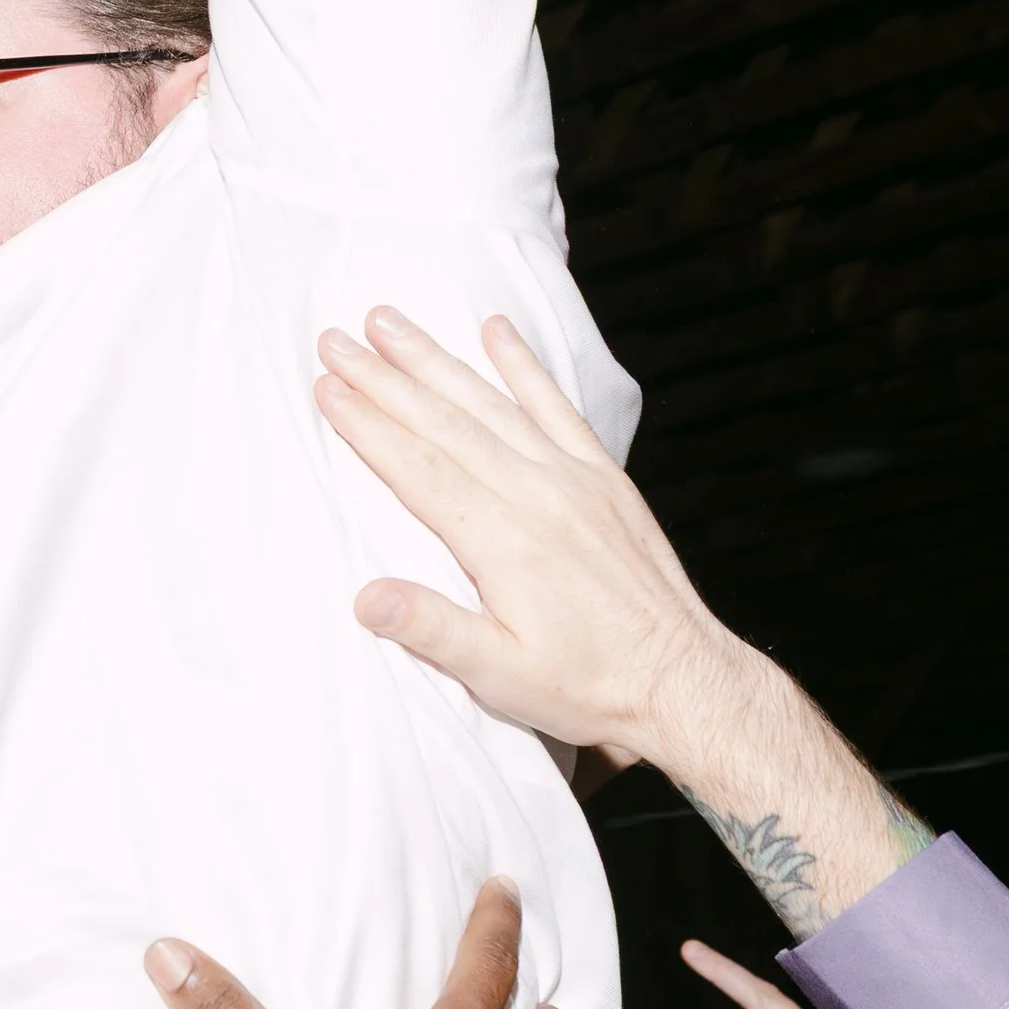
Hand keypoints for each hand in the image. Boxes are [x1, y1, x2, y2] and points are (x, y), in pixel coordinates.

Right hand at [318, 306, 741, 769]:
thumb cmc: (589, 686)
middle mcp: (537, 495)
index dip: (366, 426)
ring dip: (435, 360)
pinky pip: (558, 408)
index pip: (417, 468)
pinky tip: (496, 330)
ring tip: (389, 322)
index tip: (326, 387)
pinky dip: (524, 366)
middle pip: (444, 423)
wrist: (682, 681)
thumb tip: (366, 597)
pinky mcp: (604, 480)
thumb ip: (431, 630)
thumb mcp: (500, 676)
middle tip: (334, 340)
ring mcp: (574, 480)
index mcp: (503, 541)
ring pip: (492, 404)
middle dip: (383, 378)